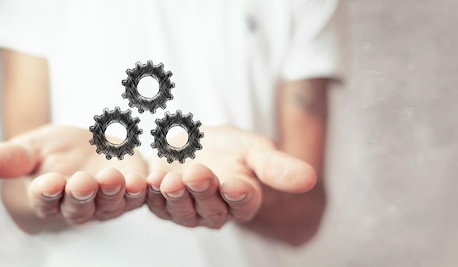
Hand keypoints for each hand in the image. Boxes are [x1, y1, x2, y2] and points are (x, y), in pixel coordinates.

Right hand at [0, 125, 147, 228]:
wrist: (82, 146)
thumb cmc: (50, 151)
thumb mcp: (29, 148)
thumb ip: (10, 158)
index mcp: (47, 198)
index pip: (44, 200)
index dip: (46, 194)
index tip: (47, 183)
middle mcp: (76, 207)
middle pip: (79, 207)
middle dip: (81, 196)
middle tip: (81, 183)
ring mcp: (105, 202)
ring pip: (109, 205)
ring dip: (113, 193)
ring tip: (114, 178)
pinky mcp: (130, 192)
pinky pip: (136, 197)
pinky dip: (139, 191)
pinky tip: (141, 181)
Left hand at [146, 126, 315, 228]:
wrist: (195, 146)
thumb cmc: (229, 150)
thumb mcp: (255, 150)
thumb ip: (276, 166)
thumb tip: (310, 179)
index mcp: (243, 199)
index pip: (244, 202)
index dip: (239, 195)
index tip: (236, 184)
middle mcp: (215, 211)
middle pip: (210, 208)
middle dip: (203, 192)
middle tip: (197, 174)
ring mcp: (186, 210)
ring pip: (180, 210)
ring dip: (174, 197)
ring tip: (169, 179)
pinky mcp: (161, 203)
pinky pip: (154, 203)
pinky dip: (149, 193)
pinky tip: (146, 180)